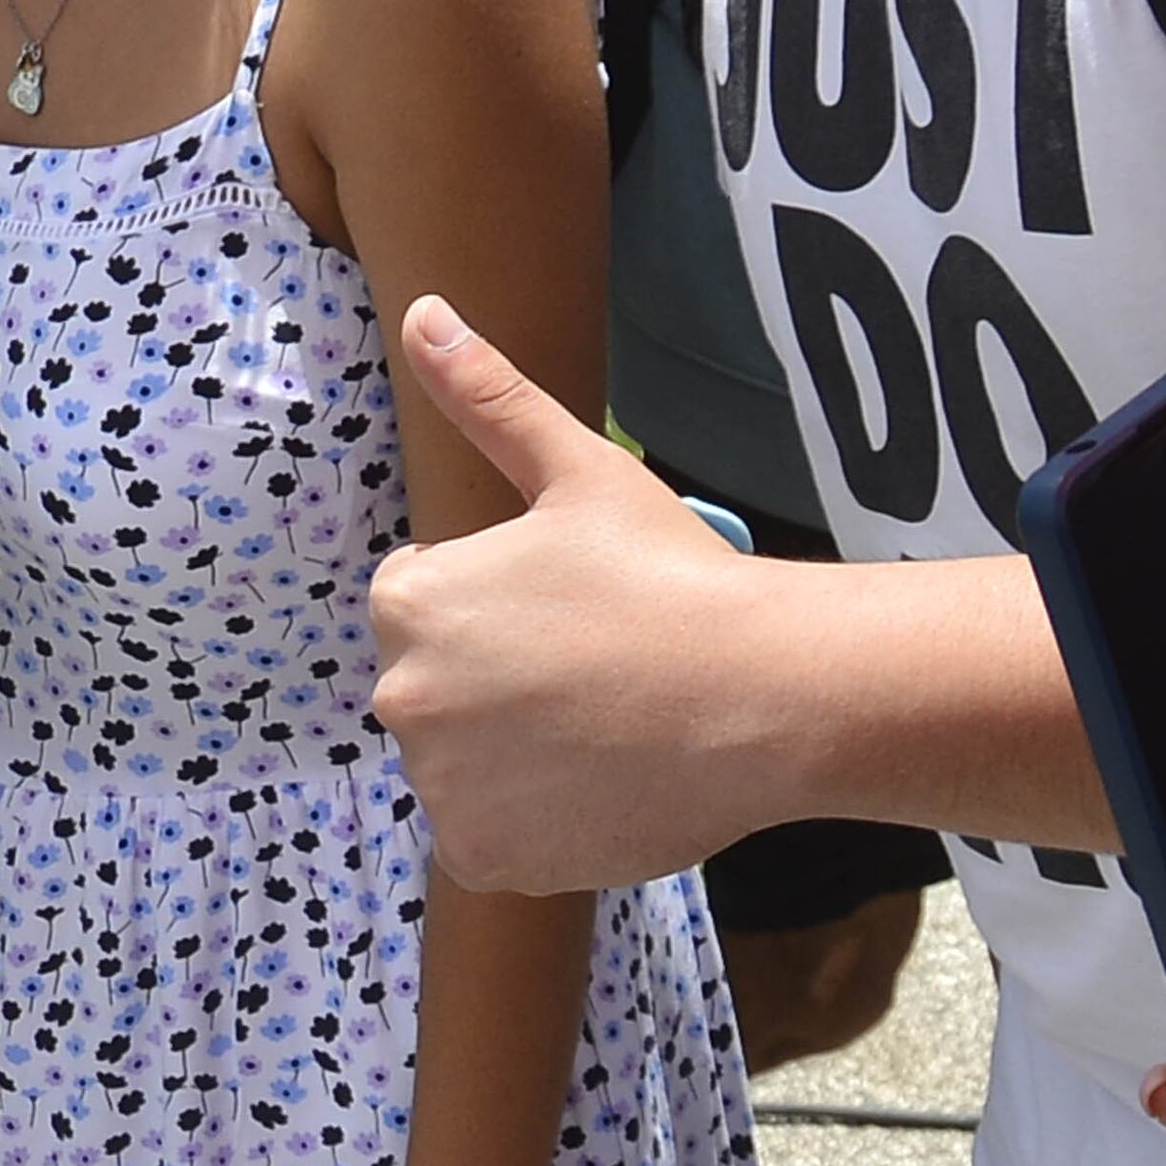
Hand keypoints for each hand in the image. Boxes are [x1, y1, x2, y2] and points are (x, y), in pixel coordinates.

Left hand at [364, 297, 788, 891]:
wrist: (763, 695)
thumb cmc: (672, 576)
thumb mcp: (577, 470)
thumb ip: (488, 395)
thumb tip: (423, 309)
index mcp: (409, 602)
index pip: (424, 608)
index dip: (499, 609)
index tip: (568, 614)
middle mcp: (402, 695)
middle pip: (439, 690)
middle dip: (498, 683)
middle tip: (594, 675)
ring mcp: (441, 785)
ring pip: (465, 767)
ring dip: (512, 757)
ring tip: (603, 731)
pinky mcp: (484, 855)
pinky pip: (487, 841)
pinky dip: (530, 828)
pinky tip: (594, 790)